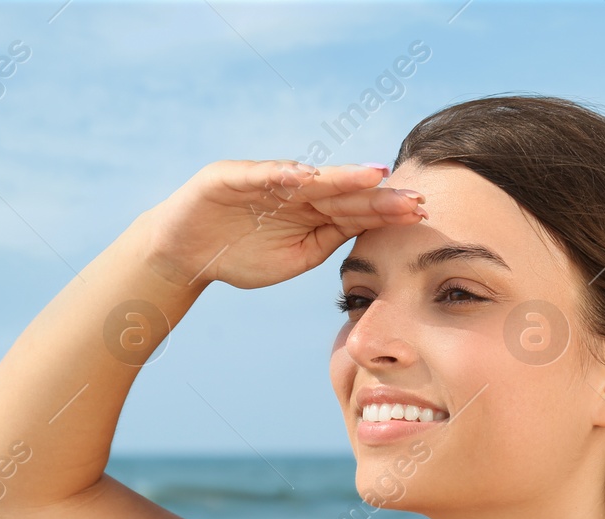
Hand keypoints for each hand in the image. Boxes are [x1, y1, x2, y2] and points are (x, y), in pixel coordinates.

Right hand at [142, 159, 427, 291]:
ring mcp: (265, 181)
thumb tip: (368, 236)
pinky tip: (307, 177)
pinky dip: (283, 175)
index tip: (420, 212)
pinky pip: (261, 175)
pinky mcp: (232, 177)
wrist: (184, 253)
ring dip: (341, 178)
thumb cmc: (239, 257)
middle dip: (377, 194)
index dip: (386, 210)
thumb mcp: (292, 259)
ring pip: (310, 179)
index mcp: (311, 212)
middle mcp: (294, 191)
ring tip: (373, 176)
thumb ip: (326, 244)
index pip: (355, 210)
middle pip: (342, 192)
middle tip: (412, 195)